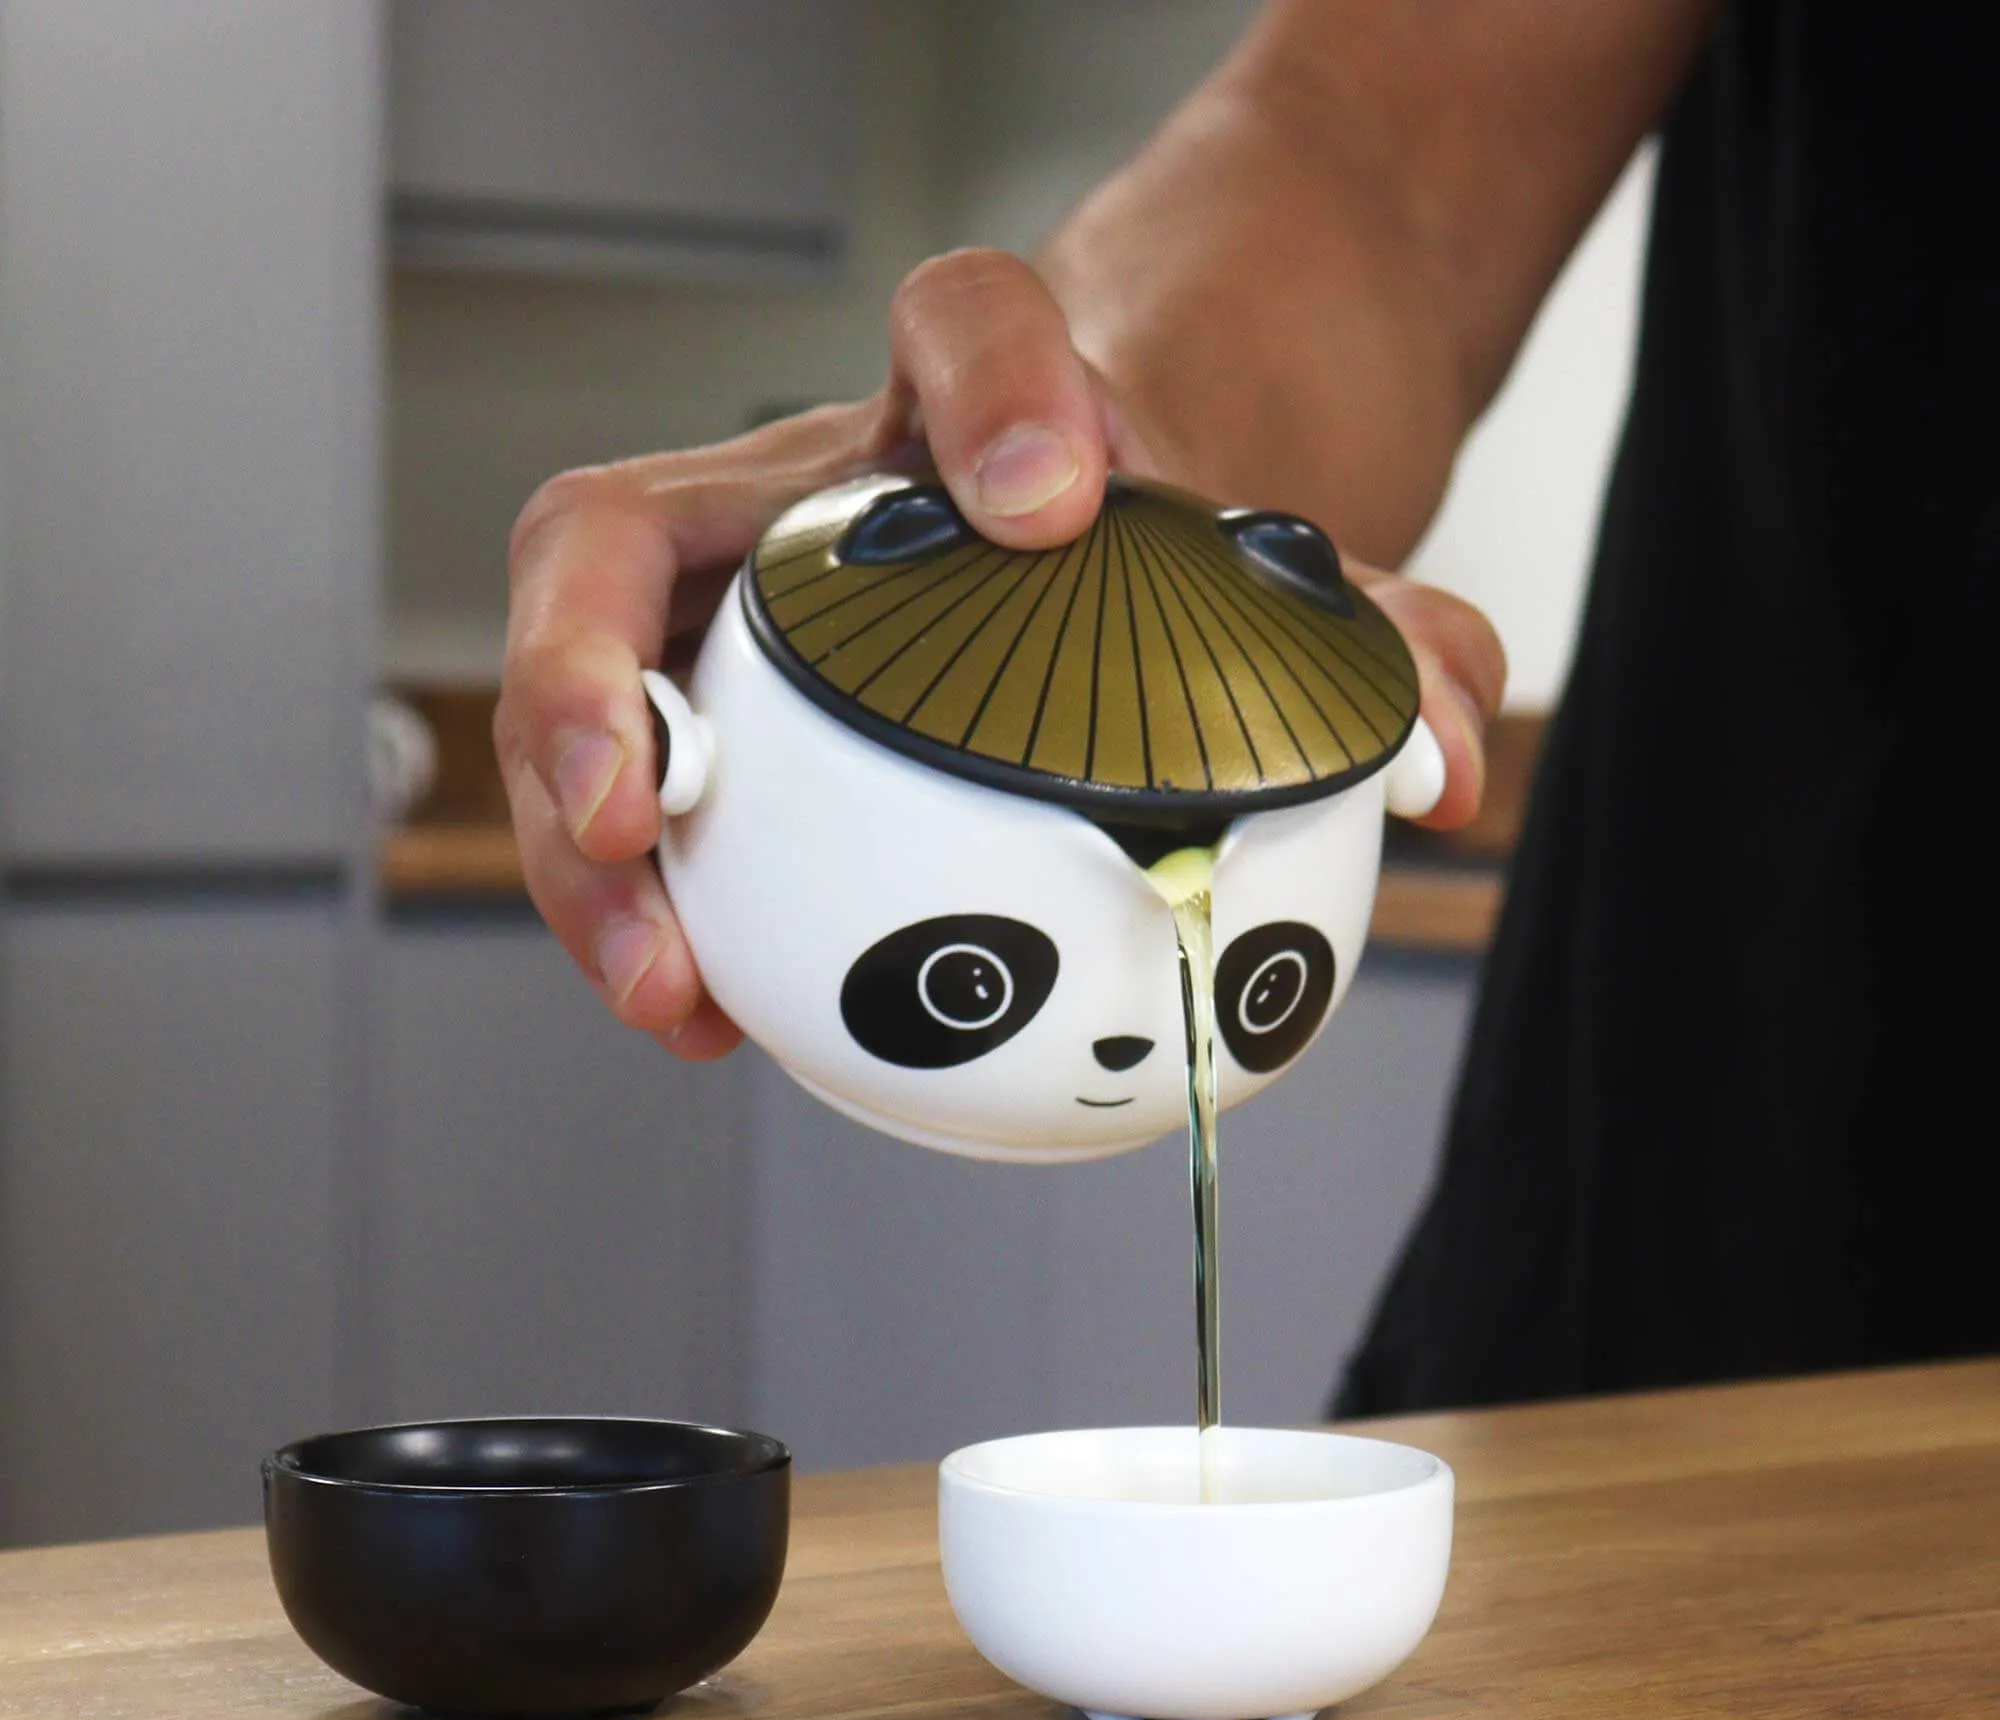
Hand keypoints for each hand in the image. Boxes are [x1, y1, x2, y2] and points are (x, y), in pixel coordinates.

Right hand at [495, 251, 1504, 1059]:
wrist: (1088, 568)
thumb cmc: (1153, 561)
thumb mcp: (1278, 590)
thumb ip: (1378, 648)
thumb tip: (1438, 764)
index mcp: (957, 414)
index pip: (963, 317)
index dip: (993, 388)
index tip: (1051, 505)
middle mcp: (798, 499)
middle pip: (609, 528)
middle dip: (583, 673)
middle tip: (633, 818)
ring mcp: (729, 615)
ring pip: (583, 687)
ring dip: (583, 849)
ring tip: (666, 989)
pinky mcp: (711, 725)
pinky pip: (646, 815)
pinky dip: (658, 917)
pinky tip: (713, 1023)